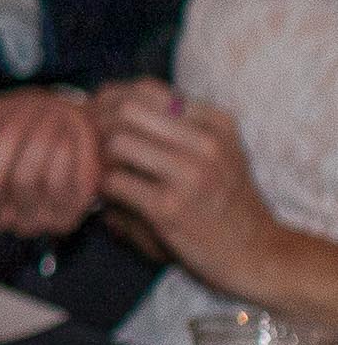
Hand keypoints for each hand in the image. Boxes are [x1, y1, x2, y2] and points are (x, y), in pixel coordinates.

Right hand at [0, 88, 103, 236]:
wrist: (65, 132)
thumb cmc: (14, 125)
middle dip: (4, 141)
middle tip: (21, 111)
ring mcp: (29, 221)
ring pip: (24, 181)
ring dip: (37, 143)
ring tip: (49, 117)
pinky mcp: (64, 218)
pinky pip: (59, 187)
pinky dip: (62, 158)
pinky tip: (66, 139)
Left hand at [96, 86, 301, 302]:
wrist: (259, 255)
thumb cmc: (226, 202)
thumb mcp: (217, 153)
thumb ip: (173, 125)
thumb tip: (105, 99)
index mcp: (217, 123)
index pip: (145, 89)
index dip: (110, 99)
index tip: (97, 115)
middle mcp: (208, 144)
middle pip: (126, 109)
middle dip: (97, 121)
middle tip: (86, 140)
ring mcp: (191, 176)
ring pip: (117, 141)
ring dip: (98, 156)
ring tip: (101, 169)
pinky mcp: (171, 209)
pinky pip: (115, 182)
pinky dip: (103, 187)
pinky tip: (109, 196)